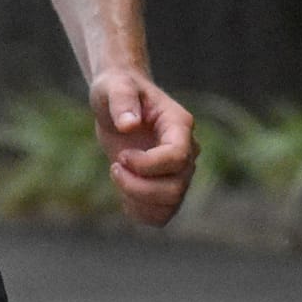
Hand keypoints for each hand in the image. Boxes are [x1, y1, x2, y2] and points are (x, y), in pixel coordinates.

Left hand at [90, 68, 197, 226]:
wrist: (119, 100)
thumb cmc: (118, 88)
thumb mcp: (114, 86)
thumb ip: (122, 100)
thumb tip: (129, 125)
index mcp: (179, 126)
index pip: (177, 158)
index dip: (147, 165)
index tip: (120, 156)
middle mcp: (187, 150)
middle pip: (175, 188)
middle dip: (138, 186)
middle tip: (114, 167)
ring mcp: (179, 170)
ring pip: (171, 204)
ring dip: (138, 200)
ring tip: (118, 177)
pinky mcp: (166, 184)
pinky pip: (162, 215)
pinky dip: (141, 213)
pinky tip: (123, 195)